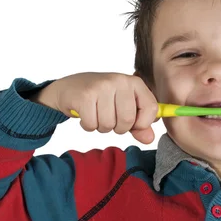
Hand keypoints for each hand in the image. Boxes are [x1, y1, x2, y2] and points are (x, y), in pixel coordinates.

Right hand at [30, 72, 158, 143]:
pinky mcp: (85, 96)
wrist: (69, 88)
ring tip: (96, 113)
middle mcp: (120, 81)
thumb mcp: (123, 108)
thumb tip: (149, 139)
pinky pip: (92, 124)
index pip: (151, 109)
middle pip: (128, 121)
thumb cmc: (100, 98)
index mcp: (134, 82)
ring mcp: (102, 87)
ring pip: (109, 125)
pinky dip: (88, 125)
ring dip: (101, 127)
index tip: (132, 122)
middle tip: (109, 117)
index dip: (142, 123)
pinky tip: (85, 114)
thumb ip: (139, 125)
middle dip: (118, 127)